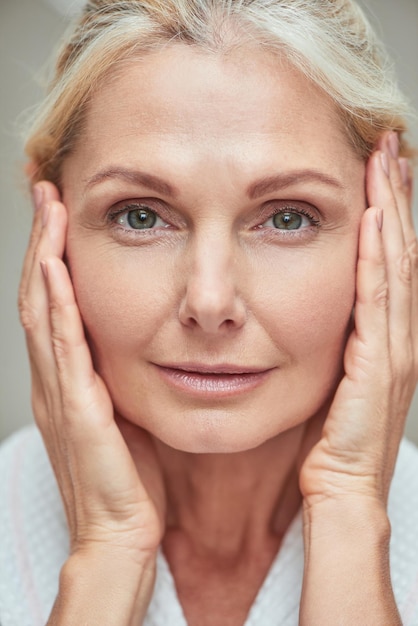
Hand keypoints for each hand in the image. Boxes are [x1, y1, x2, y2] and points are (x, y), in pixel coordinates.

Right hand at [18, 182, 165, 622]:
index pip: (56, 305)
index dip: (54, 257)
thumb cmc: (132, 478)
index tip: (63, 214)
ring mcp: (61, 393)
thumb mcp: (126, 415)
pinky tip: (56, 269)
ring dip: (43, 257)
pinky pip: (62, 348)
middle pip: (40, 296)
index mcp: (70, 380)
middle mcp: (56, 379)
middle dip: (42, 242)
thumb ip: (125, 377)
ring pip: (43, 311)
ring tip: (48, 209)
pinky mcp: (77, 410)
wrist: (121, 534)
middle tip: (47, 192)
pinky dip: (56, 304)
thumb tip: (149, 341)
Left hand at [300, 131, 416, 508]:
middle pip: (399, 251)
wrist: (342, 490)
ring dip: (392, 211)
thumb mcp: (332, 380)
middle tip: (389, 146)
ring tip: (387, 163)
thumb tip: (308, 313)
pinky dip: (378, 256)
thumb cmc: (333, 442)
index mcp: (383, 337)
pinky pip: (379, 298)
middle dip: (395, 197)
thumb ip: (331, 343)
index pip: (388, 261)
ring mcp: (394, 347)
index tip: (377, 170)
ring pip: (396, 264)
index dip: (387, 214)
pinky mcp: (380, 363)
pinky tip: (374, 219)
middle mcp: (397, 334)